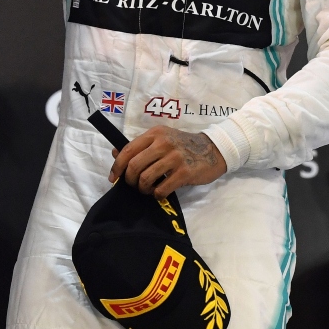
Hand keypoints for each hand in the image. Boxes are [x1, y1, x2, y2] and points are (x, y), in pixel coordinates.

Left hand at [109, 126, 226, 197]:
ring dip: (143, 189)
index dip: (117, 166)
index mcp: (155, 134)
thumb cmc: (184, 146)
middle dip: (130, 180)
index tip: (114, 178)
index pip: (128, 150)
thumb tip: (115, 153)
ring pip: (145, 179)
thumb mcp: (162, 139)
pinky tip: (160, 192)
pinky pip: (161, 189)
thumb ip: (140, 146)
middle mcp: (163, 143)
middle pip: (134, 166)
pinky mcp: (184, 172)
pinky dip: (157, 195)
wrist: (213, 150)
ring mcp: (174, 158)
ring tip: (149, 189)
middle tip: (135, 185)